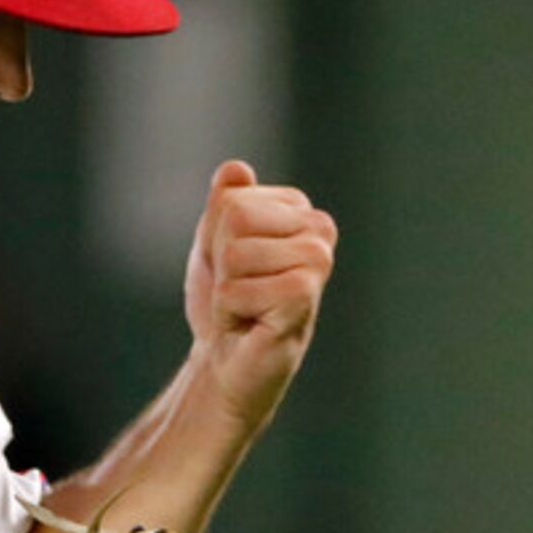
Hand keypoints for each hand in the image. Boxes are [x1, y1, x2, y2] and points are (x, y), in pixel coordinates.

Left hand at [182, 160, 336, 426]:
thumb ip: (224, 203)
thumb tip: (237, 170)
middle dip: (219, 261)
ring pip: (235, 252)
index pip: (232, 200)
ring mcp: (317, 261)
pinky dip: (231, 310)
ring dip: (225, 290)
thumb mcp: (214, 243)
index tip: (231, 268)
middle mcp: (318, 229)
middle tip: (238, 291)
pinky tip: (252, 324)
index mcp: (299, 209)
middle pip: (235, 219)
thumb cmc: (225, 304)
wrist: (226, 363)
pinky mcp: (305, 293)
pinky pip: (240, 287)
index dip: (214, 237)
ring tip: (246, 308)